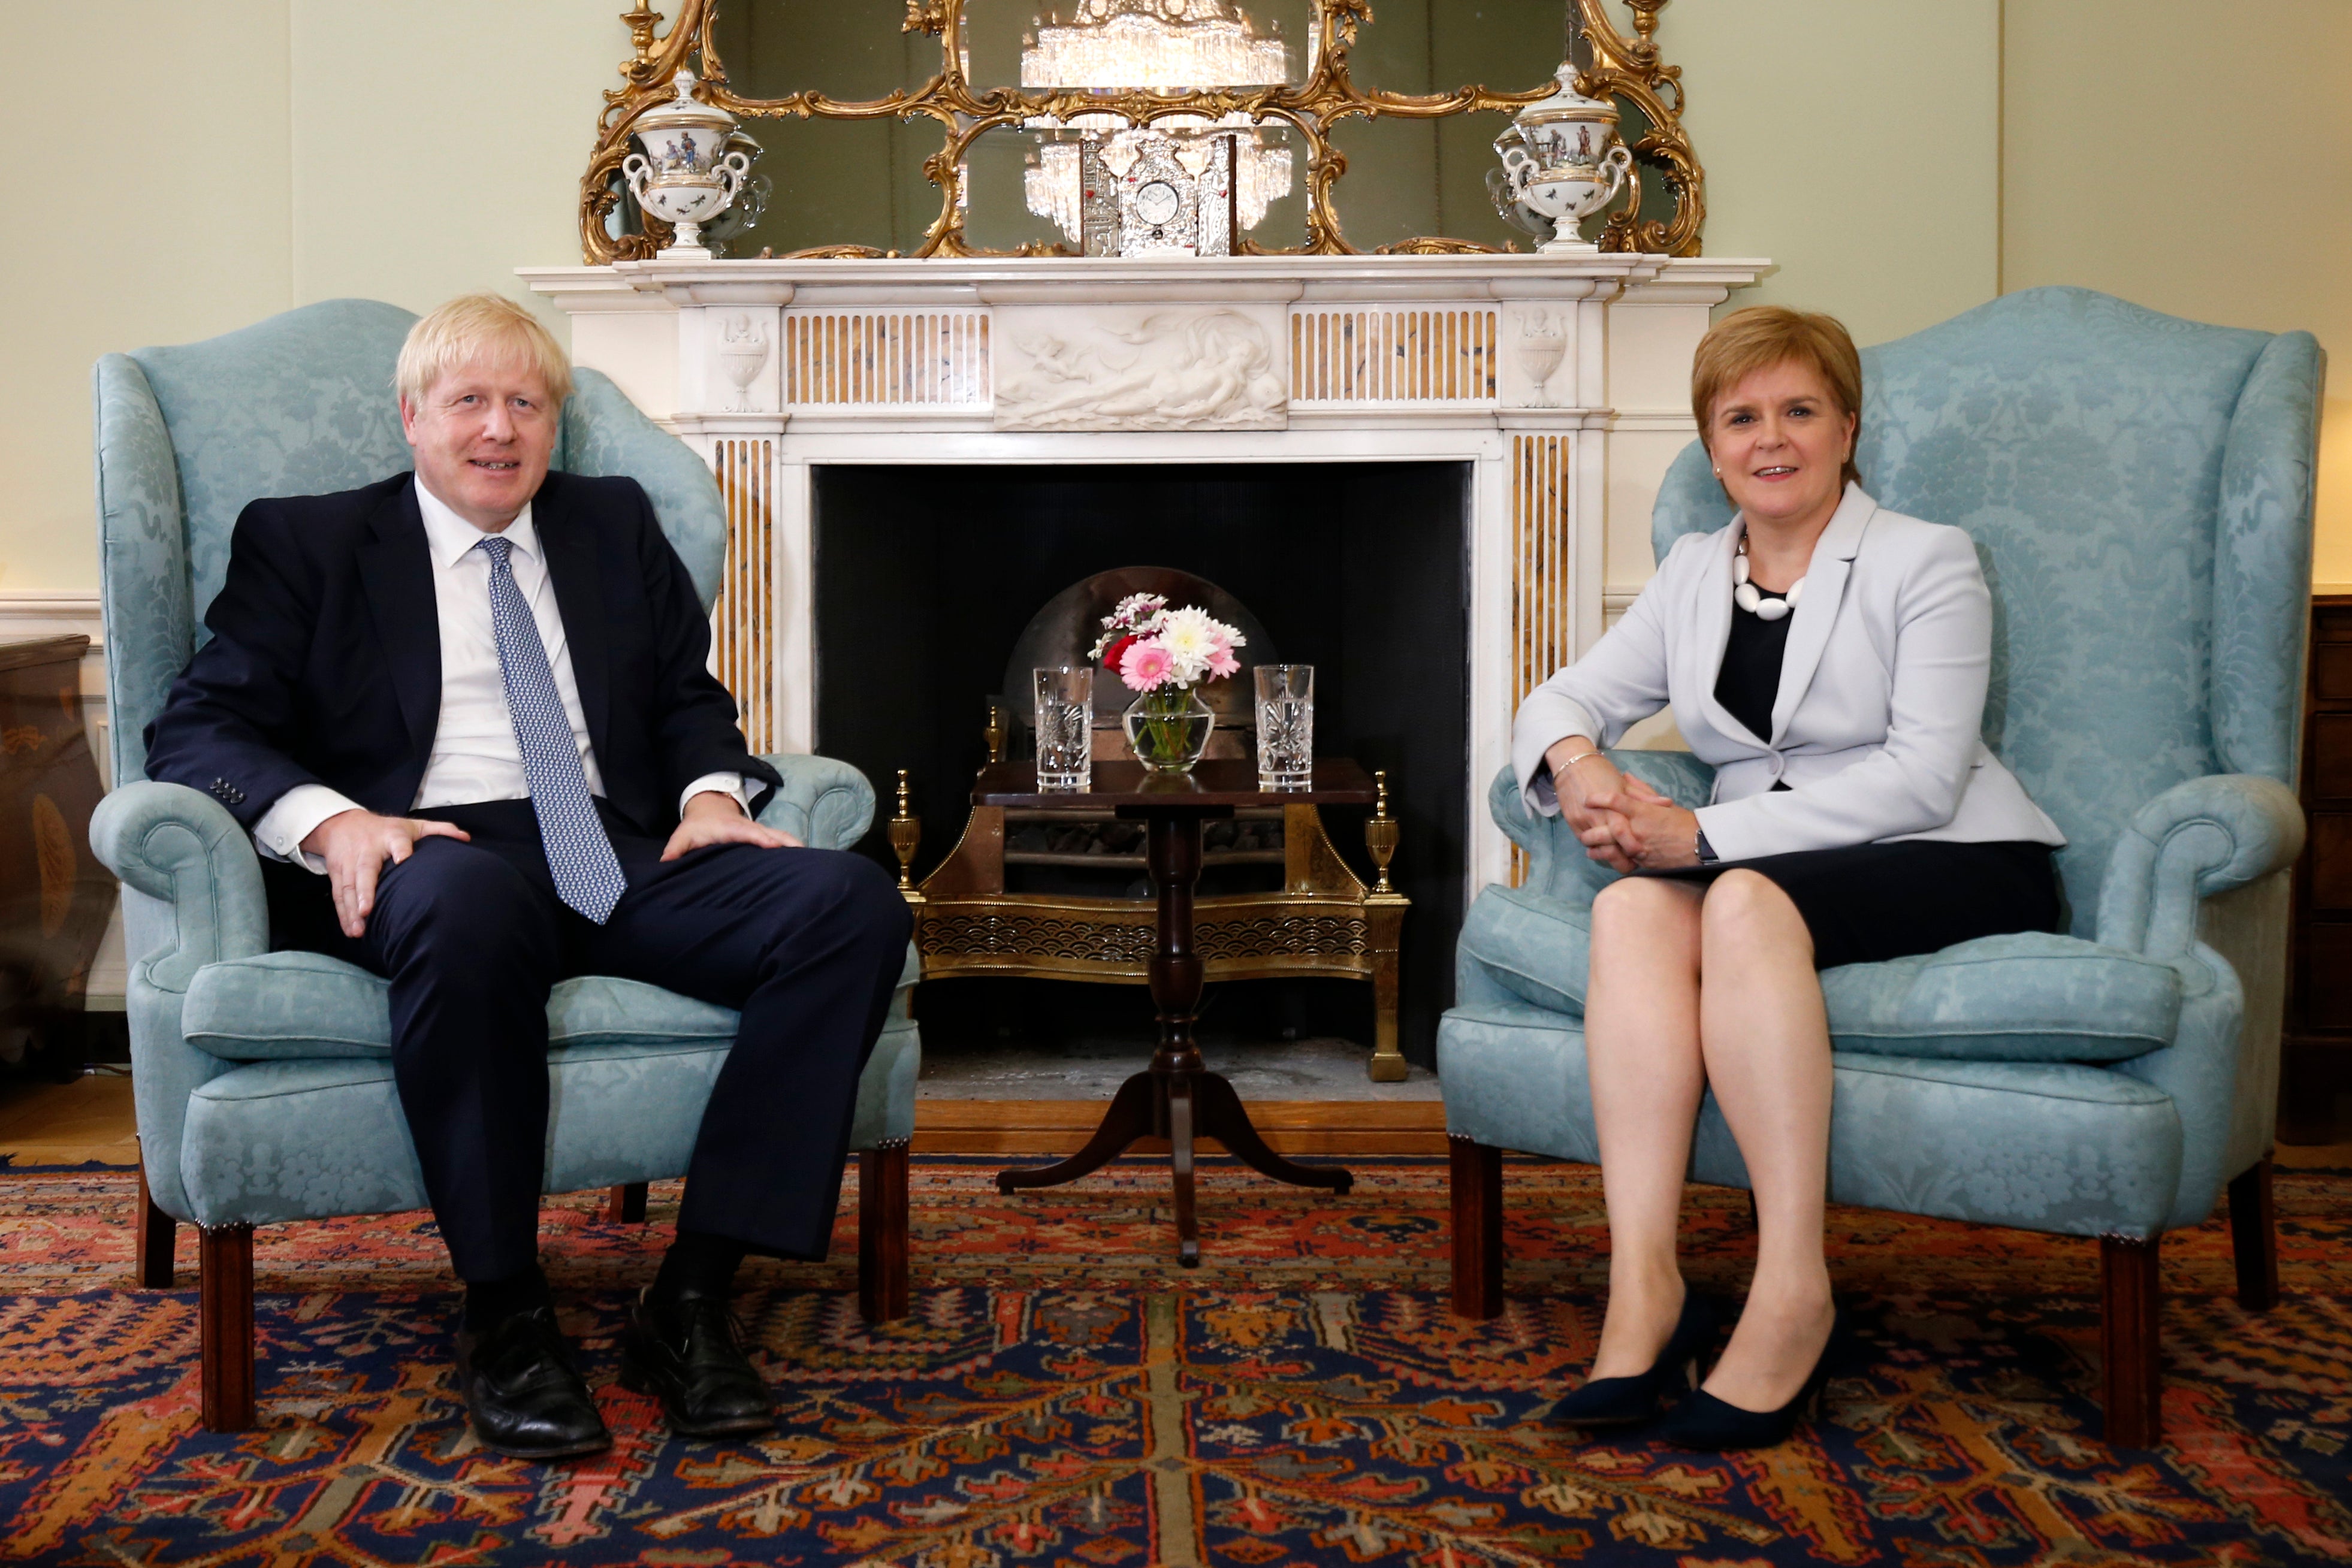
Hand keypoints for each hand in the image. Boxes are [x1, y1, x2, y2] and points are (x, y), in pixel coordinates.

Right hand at [300, 809, 471, 938]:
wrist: (342, 824)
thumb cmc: (385, 829)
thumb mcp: (412, 825)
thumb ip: (438, 830)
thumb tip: (465, 838)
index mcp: (390, 836)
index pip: (397, 840)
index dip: (400, 849)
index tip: (403, 858)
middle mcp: (367, 850)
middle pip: (365, 870)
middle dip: (365, 891)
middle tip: (367, 910)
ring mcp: (349, 862)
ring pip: (348, 887)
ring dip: (351, 910)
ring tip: (358, 930)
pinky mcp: (337, 874)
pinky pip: (339, 895)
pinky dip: (343, 913)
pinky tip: (350, 929)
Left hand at [661, 789, 802, 861]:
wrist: (709, 807)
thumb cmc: (697, 825)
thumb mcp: (683, 835)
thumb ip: (676, 848)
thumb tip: (666, 861)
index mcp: (731, 828)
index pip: (748, 833)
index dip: (760, 838)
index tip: (773, 845)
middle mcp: (748, 828)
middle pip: (771, 833)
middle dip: (786, 841)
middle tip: (802, 852)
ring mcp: (758, 831)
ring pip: (780, 835)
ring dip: (793, 845)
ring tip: (810, 858)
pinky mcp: (764, 836)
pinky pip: (781, 840)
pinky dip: (792, 847)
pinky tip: (805, 859)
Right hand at [1545, 736, 1641, 872]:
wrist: (1572, 764)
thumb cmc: (1602, 772)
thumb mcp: (1623, 784)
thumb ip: (1644, 796)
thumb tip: (1667, 803)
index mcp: (1613, 804)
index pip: (1622, 831)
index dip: (1631, 845)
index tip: (1641, 852)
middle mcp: (1597, 815)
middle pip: (1609, 845)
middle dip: (1621, 859)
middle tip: (1634, 863)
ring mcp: (1582, 821)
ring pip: (1596, 847)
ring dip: (1608, 855)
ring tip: (1621, 859)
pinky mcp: (1572, 824)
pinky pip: (1585, 842)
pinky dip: (1596, 847)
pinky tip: (1605, 850)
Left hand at [1588, 786, 1701, 870]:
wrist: (1701, 844)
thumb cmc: (1682, 822)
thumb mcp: (1663, 803)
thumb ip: (1641, 790)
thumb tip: (1624, 776)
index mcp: (1643, 810)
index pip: (1615, 800)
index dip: (1598, 799)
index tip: (1587, 799)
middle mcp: (1639, 828)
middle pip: (1607, 829)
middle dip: (1591, 832)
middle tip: (1582, 832)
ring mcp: (1640, 846)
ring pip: (1612, 849)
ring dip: (1598, 850)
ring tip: (1589, 850)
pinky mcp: (1643, 861)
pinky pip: (1623, 860)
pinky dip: (1613, 860)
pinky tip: (1605, 858)